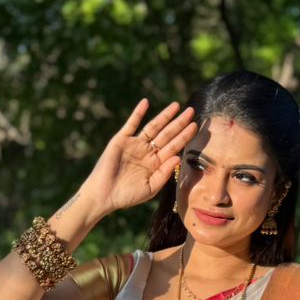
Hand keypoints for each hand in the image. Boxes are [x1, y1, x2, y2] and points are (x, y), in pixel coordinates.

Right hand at [79, 98, 197, 215]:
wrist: (103, 195)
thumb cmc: (127, 196)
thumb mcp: (151, 188)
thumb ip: (165, 173)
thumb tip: (179, 157)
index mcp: (156, 163)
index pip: (174, 146)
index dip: (184, 136)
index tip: (195, 126)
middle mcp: (147, 152)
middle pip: (167, 134)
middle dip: (179, 123)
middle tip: (192, 111)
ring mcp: (134, 144)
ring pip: (153, 127)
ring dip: (164, 116)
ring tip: (176, 105)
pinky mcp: (121, 140)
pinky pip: (131, 124)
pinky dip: (138, 113)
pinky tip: (146, 103)